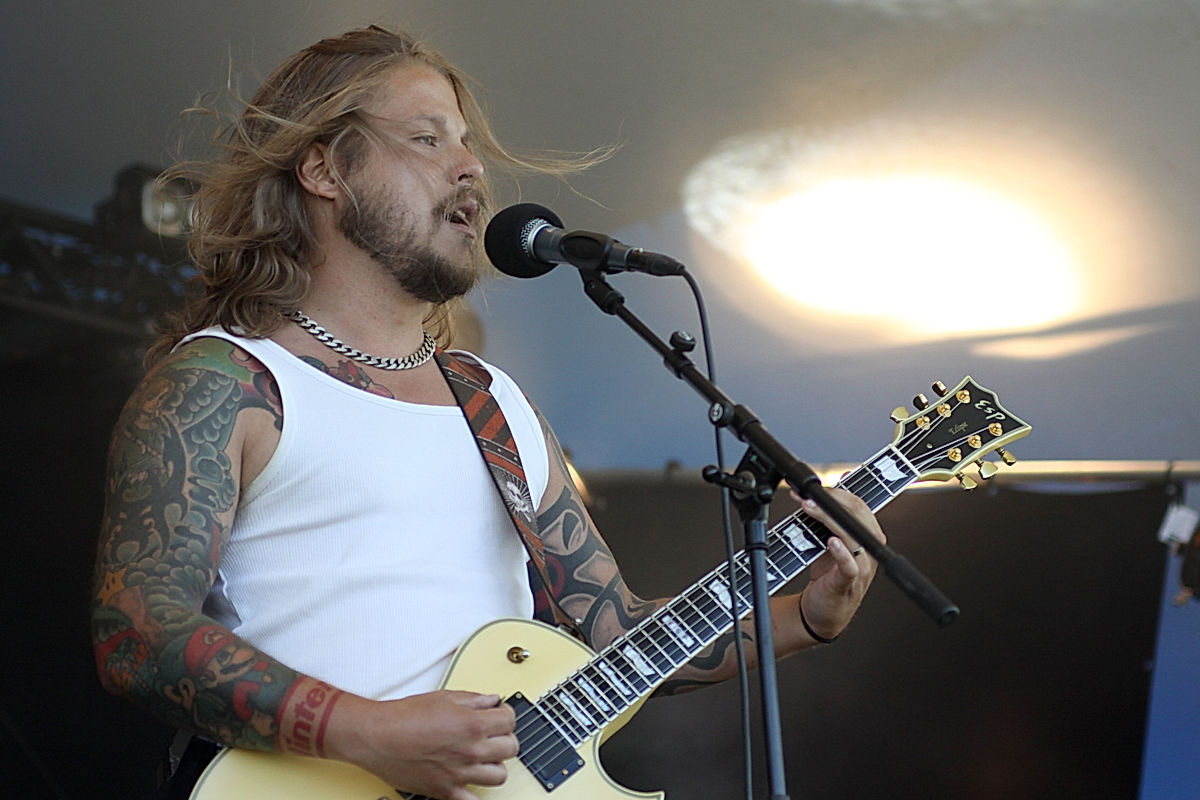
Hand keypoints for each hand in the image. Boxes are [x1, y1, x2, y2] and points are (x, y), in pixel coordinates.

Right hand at [327, 689, 518, 799]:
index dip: (506, 714)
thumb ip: (474, 699)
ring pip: (500, 775)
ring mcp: (460, 774)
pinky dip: (475, 793)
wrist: (377, 737)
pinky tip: (471, 781)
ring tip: (484, 756)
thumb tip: (492, 700)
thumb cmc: (404, 717)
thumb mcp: (444, 697)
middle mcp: (470, 751)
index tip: (499, 714)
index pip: (510, 720)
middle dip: (504, 737)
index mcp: (472, 724)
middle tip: (493, 733)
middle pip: (511, 748)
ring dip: (495, 764)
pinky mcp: (446, 791)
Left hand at [794, 488, 884, 642]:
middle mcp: (869, 549)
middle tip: (805, 496)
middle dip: (831, 500)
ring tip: (809, 509)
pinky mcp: (849, 583)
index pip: (858, 505)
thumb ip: (829, 518)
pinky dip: (842, 553)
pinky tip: (832, 542)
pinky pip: (850, 566)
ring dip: (829, 519)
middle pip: (858, 515)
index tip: (811, 487)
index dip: (835, 492)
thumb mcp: (828, 541)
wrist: (820, 611)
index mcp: (866, 535)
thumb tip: (825, 487)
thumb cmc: (827, 575)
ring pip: (852, 536)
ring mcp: (862, 566)